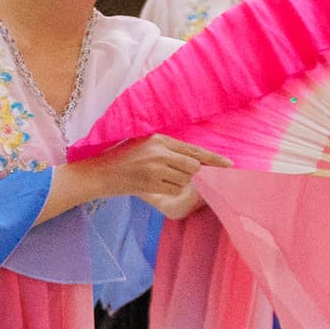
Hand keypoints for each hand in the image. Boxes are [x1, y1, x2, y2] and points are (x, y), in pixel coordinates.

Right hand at [64, 135, 218, 211]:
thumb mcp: (144, 144)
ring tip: (159, 178)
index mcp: (159, 139)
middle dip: (191, 174)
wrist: (99, 173)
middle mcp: (159, 151)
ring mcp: (155, 168)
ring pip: (184, 179)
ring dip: (178, 183)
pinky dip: (169, 189)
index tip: (229, 164)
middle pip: (192, 166)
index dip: (213, 159)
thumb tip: (195, 161)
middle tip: (180, 175)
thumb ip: (167, 149)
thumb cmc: (121, 158)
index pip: (193, 149)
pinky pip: (173, 188)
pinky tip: (154, 185)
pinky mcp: (150, 182)